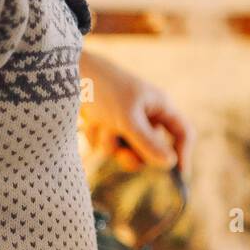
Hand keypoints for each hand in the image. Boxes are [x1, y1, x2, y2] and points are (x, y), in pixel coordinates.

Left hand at [78, 49, 193, 174]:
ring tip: (99, 123)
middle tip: (123, 155)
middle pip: (151, 149)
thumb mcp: (127, 118)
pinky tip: (89, 120)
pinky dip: (97, 137)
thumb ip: (148, 142)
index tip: (179, 174)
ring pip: (125, 150)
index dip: (184, 152)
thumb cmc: (104, 89)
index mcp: (159, 106)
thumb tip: (170, 163)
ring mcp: (125, 122)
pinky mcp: (106, 126)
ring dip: (110, 142)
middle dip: (134, 153)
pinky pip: (106, 145)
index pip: (182, 132)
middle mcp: (145, 115)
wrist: (66, 75)